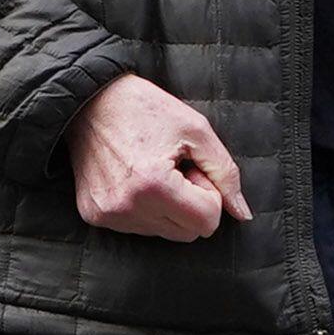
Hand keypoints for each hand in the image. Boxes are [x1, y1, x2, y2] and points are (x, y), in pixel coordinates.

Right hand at [72, 74, 247, 240]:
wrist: (91, 101)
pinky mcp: (94, 215)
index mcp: (153, 185)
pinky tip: (136, 178)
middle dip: (192, 204)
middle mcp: (126, 206)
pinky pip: (138, 228)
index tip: (193, 168)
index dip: (210, 194)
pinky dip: (146, 208)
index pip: (207, 222)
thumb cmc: (147, 109)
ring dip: (169, 206)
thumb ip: (225, 173)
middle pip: (187, 233)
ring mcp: (107, 215)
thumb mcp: (197, 131)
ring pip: (164, 232)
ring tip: (154, 171)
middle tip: (176, 169)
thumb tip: (242, 213)